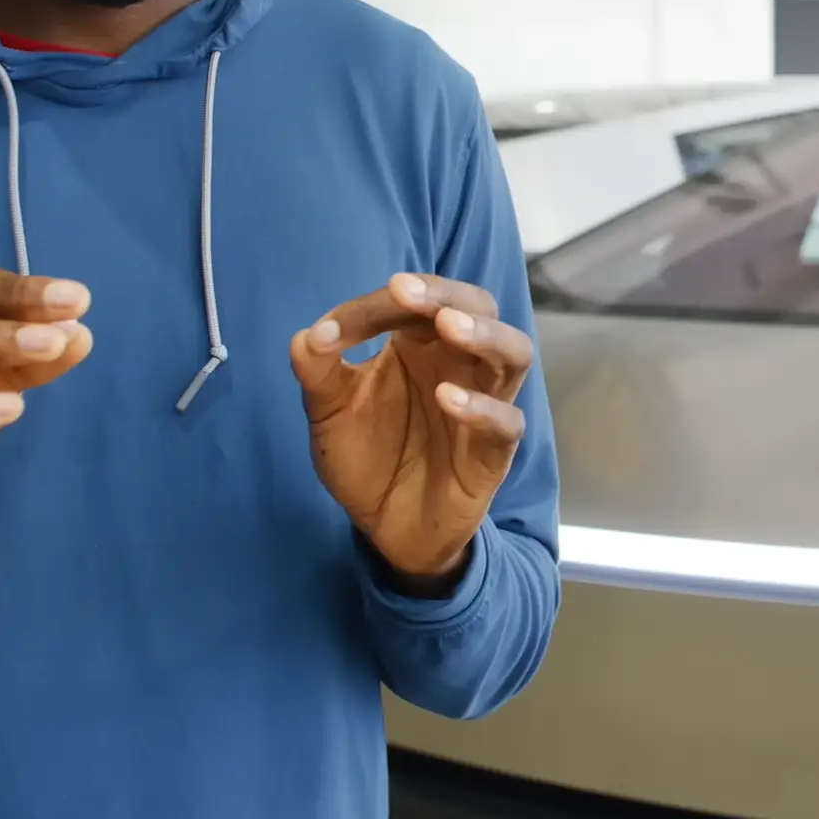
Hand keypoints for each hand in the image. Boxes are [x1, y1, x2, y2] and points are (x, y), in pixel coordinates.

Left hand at [290, 273, 533, 591]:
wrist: (386, 527)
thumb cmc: (366, 456)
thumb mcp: (330, 413)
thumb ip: (318, 374)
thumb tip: (305, 338)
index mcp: (421, 342)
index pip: (414, 302)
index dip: (375, 306)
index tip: (332, 330)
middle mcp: (460, 362)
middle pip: (479, 305)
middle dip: (445, 293)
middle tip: (406, 291)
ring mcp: (485, 403)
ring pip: (513, 353)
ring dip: (484, 333)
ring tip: (449, 326)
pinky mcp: (493, 452)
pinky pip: (506, 422)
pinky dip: (482, 406)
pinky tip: (446, 398)